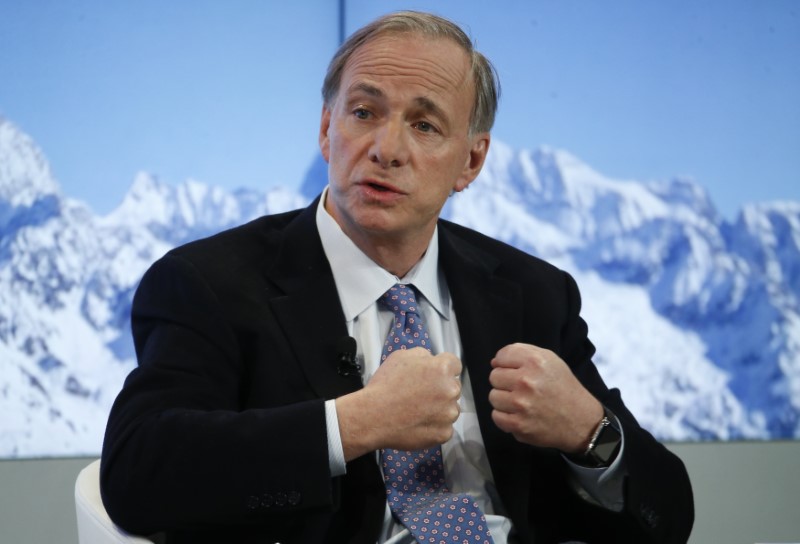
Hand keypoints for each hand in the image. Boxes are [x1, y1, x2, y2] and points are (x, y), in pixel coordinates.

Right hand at [336, 347, 461, 459]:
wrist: (373, 417)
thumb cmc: (385, 386)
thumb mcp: (401, 356)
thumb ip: (423, 355)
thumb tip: (431, 360)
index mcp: (442, 369)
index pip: (454, 364)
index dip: (442, 369)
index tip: (433, 376)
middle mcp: (451, 390)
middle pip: (453, 387)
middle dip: (441, 389)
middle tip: (420, 395)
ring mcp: (449, 414)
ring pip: (451, 408)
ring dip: (440, 409)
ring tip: (417, 411)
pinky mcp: (444, 433)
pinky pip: (445, 428)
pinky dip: (435, 427)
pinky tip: (418, 423)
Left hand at [488, 343, 602, 452]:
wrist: (581, 420)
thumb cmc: (563, 387)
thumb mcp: (550, 360)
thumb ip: (522, 353)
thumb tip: (495, 362)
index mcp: (534, 361)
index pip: (501, 356)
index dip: (506, 364)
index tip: (516, 371)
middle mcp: (526, 381)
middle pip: (494, 377)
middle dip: (505, 382)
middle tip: (522, 389)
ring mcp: (521, 404)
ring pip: (493, 396)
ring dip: (504, 400)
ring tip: (522, 402)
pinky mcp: (518, 425)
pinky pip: (496, 416)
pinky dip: (505, 417)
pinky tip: (520, 415)